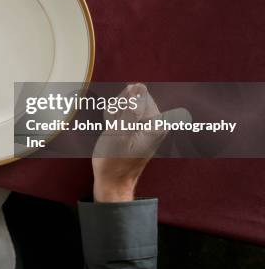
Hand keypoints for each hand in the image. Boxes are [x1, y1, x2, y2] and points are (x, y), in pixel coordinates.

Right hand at [92, 83, 162, 201]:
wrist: (112, 181)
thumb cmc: (114, 161)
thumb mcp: (119, 133)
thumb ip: (130, 108)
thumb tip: (138, 87)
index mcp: (157, 124)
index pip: (140, 94)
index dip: (123, 102)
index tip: (116, 117)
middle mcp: (156, 123)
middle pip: (134, 98)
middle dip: (119, 107)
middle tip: (113, 126)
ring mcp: (147, 125)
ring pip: (127, 104)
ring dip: (114, 113)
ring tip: (112, 129)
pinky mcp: (138, 128)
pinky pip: (125, 112)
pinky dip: (115, 118)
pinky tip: (112, 129)